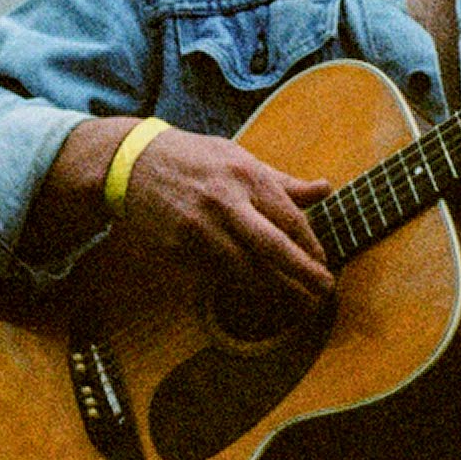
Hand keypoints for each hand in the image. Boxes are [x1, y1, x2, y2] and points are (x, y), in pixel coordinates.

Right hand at [118, 126, 334, 305]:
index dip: (310, 245)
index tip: (324, 263)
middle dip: (303, 274)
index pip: (289, 217)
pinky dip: (237, 286)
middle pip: (273, 247)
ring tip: (295, 301)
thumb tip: (326, 189)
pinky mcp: (178, 248)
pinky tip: (255, 295)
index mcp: (246, 174)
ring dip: (273, 289)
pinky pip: (214, 275)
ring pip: (245, 270)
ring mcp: (199, 227)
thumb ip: (283, 181)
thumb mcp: (240, 158)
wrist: (134, 162)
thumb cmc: (195, 159)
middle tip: (325, 291)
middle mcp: (225, 201)